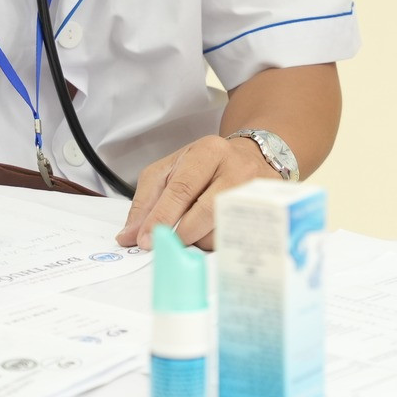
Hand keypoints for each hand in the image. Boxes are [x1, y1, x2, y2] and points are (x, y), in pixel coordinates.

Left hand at [117, 134, 279, 249]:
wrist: (253, 157)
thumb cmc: (206, 166)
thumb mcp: (170, 171)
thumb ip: (146, 202)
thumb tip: (129, 236)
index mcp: (208, 152)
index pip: (182, 188)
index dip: (162, 217)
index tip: (145, 240)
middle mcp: (237, 167)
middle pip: (206, 210)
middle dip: (181, 234)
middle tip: (167, 245)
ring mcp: (256, 190)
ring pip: (223, 228)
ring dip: (201, 240)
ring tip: (194, 232)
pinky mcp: (268, 210)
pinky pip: (239, 237)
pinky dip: (219, 243)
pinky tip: (212, 233)